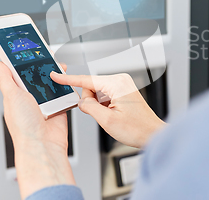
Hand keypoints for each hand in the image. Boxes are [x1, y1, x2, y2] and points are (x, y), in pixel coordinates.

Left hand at [0, 61, 75, 198]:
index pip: (17, 73)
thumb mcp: (11, 96)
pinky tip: (66, 80)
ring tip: (58, 66)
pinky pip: (63, 93)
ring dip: (55, 75)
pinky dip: (66, 87)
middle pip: (36, 75)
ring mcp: (45, 103)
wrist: (43, 144)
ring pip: (51, 82)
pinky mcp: (58, 107)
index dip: (21, 61)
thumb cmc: (24, 126)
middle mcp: (30, 98)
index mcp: (15, 95)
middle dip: (42, 65)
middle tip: (46, 54)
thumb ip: (6, 79)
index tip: (26, 49)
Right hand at [50, 72, 165, 148]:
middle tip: (102, 115)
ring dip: (98, 105)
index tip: (56, 75)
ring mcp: (123, 84)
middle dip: (90, 101)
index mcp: (117, 83)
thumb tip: (81, 101)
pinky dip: (103, 105)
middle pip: (91, 86)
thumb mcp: (106, 120)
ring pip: (97, 92)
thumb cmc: (137, 129)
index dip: (68, 79)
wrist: (152, 134)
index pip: (86, 80)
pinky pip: (105, 95)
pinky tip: (113, 114)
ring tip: (112, 116)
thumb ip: (89, 107)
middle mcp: (120, 80)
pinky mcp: (124, 90)